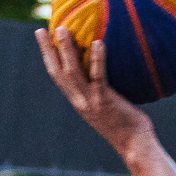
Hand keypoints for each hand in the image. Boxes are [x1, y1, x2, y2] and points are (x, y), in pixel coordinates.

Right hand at [35, 26, 155, 157]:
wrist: (135, 145)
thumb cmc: (127, 125)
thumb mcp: (108, 106)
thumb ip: (102, 90)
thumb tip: (106, 70)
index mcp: (78, 101)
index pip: (57, 77)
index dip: (48, 57)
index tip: (43, 39)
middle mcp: (79, 101)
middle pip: (57, 72)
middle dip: (47, 50)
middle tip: (41, 30)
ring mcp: (90, 101)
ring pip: (72, 72)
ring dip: (66, 50)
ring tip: (63, 30)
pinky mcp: (105, 101)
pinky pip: (99, 77)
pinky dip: (97, 59)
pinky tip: (98, 43)